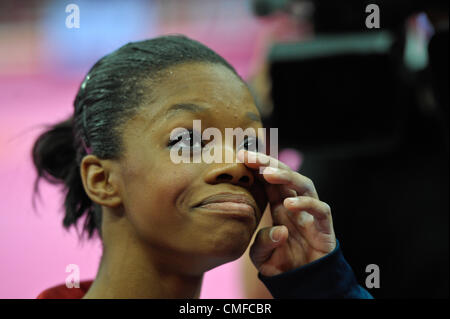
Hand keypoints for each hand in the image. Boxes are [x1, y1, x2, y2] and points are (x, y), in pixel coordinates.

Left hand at [237, 150, 336, 276]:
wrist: (304, 284)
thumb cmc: (283, 265)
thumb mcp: (262, 256)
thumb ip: (262, 243)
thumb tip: (279, 230)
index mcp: (279, 206)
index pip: (270, 180)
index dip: (258, 167)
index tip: (240, 156)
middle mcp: (296, 205)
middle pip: (286, 176)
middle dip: (269, 163)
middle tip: (250, 157)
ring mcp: (311, 214)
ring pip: (305, 185)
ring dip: (287, 176)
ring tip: (268, 173)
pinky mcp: (324, 227)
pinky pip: (320, 209)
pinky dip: (305, 203)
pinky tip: (289, 203)